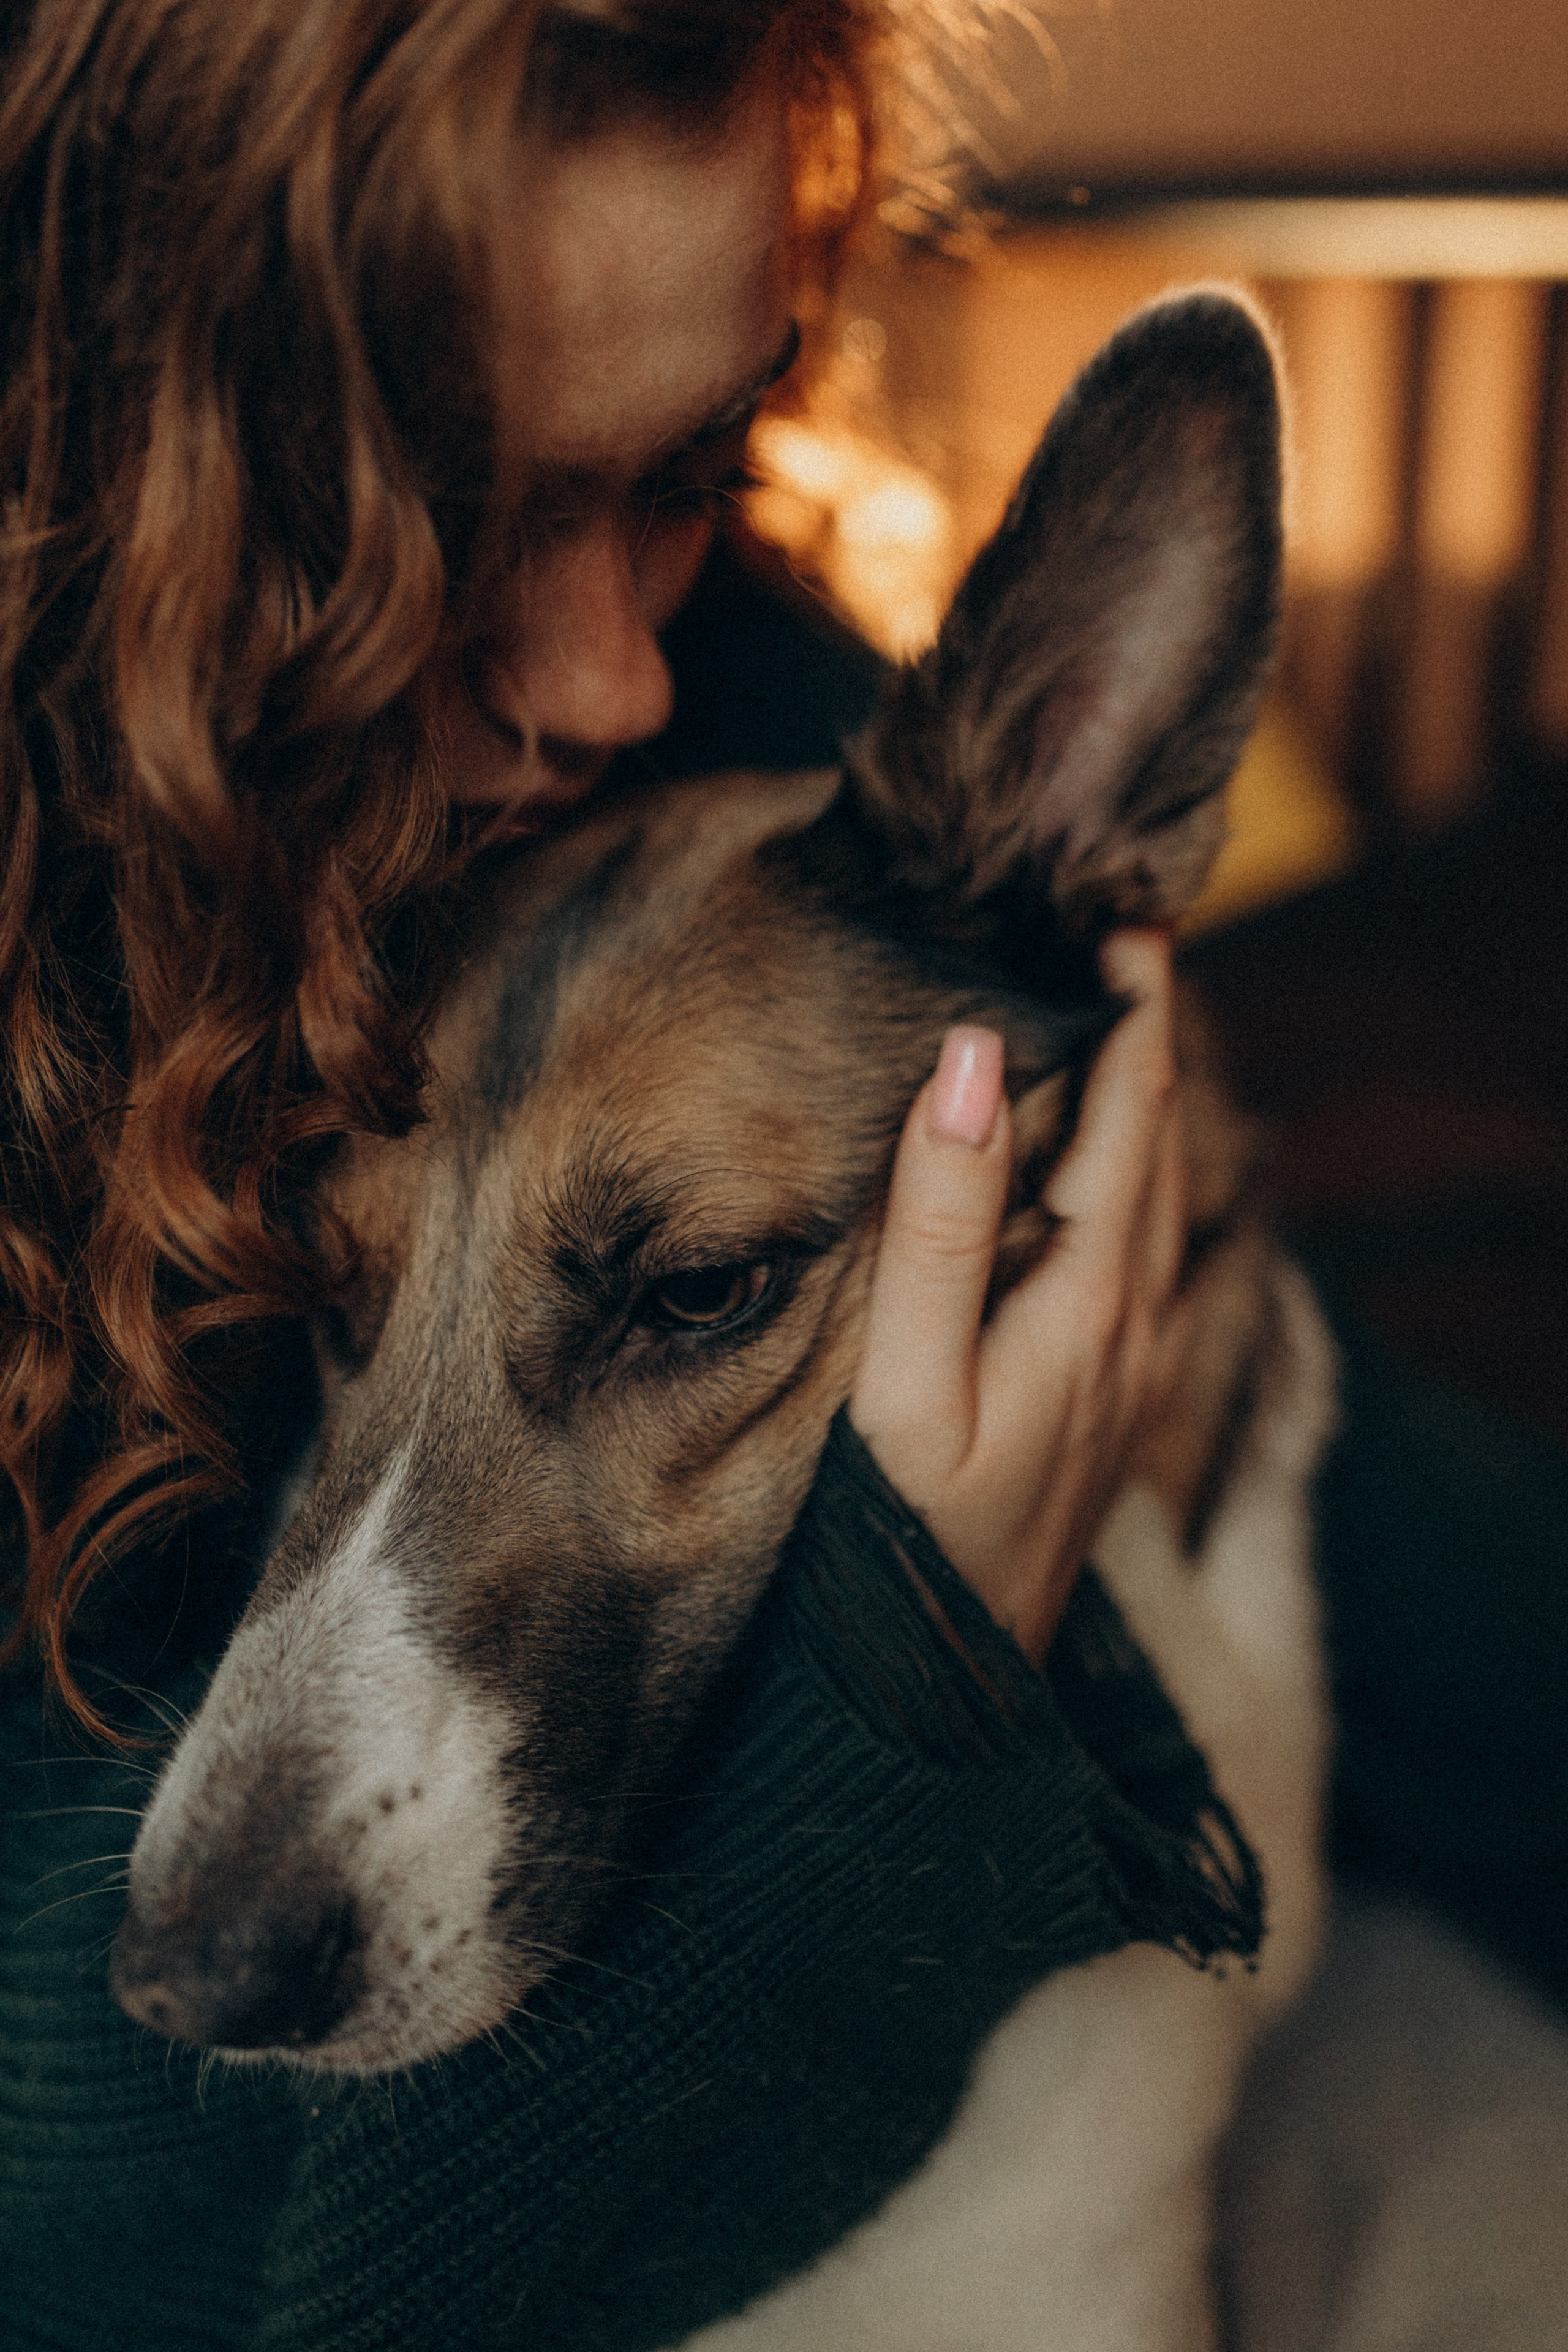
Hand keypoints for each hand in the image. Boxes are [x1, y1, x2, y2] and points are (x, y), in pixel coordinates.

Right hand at [850, 931, 1183, 1663]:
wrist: (947, 1697)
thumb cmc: (908, 1543)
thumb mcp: (907, 1382)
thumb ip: (941, 1221)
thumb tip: (969, 1061)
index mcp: (1091, 1306)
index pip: (1130, 1118)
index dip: (1132, 1012)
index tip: (1124, 910)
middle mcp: (1130, 1326)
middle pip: (1159, 1144)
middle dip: (1148, 1035)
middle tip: (1119, 933)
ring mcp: (1125, 1366)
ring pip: (1154, 1195)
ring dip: (1141, 1100)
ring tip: (1112, 1019)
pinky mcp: (1102, 1397)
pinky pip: (1132, 1246)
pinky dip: (1124, 1169)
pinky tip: (1089, 1160)